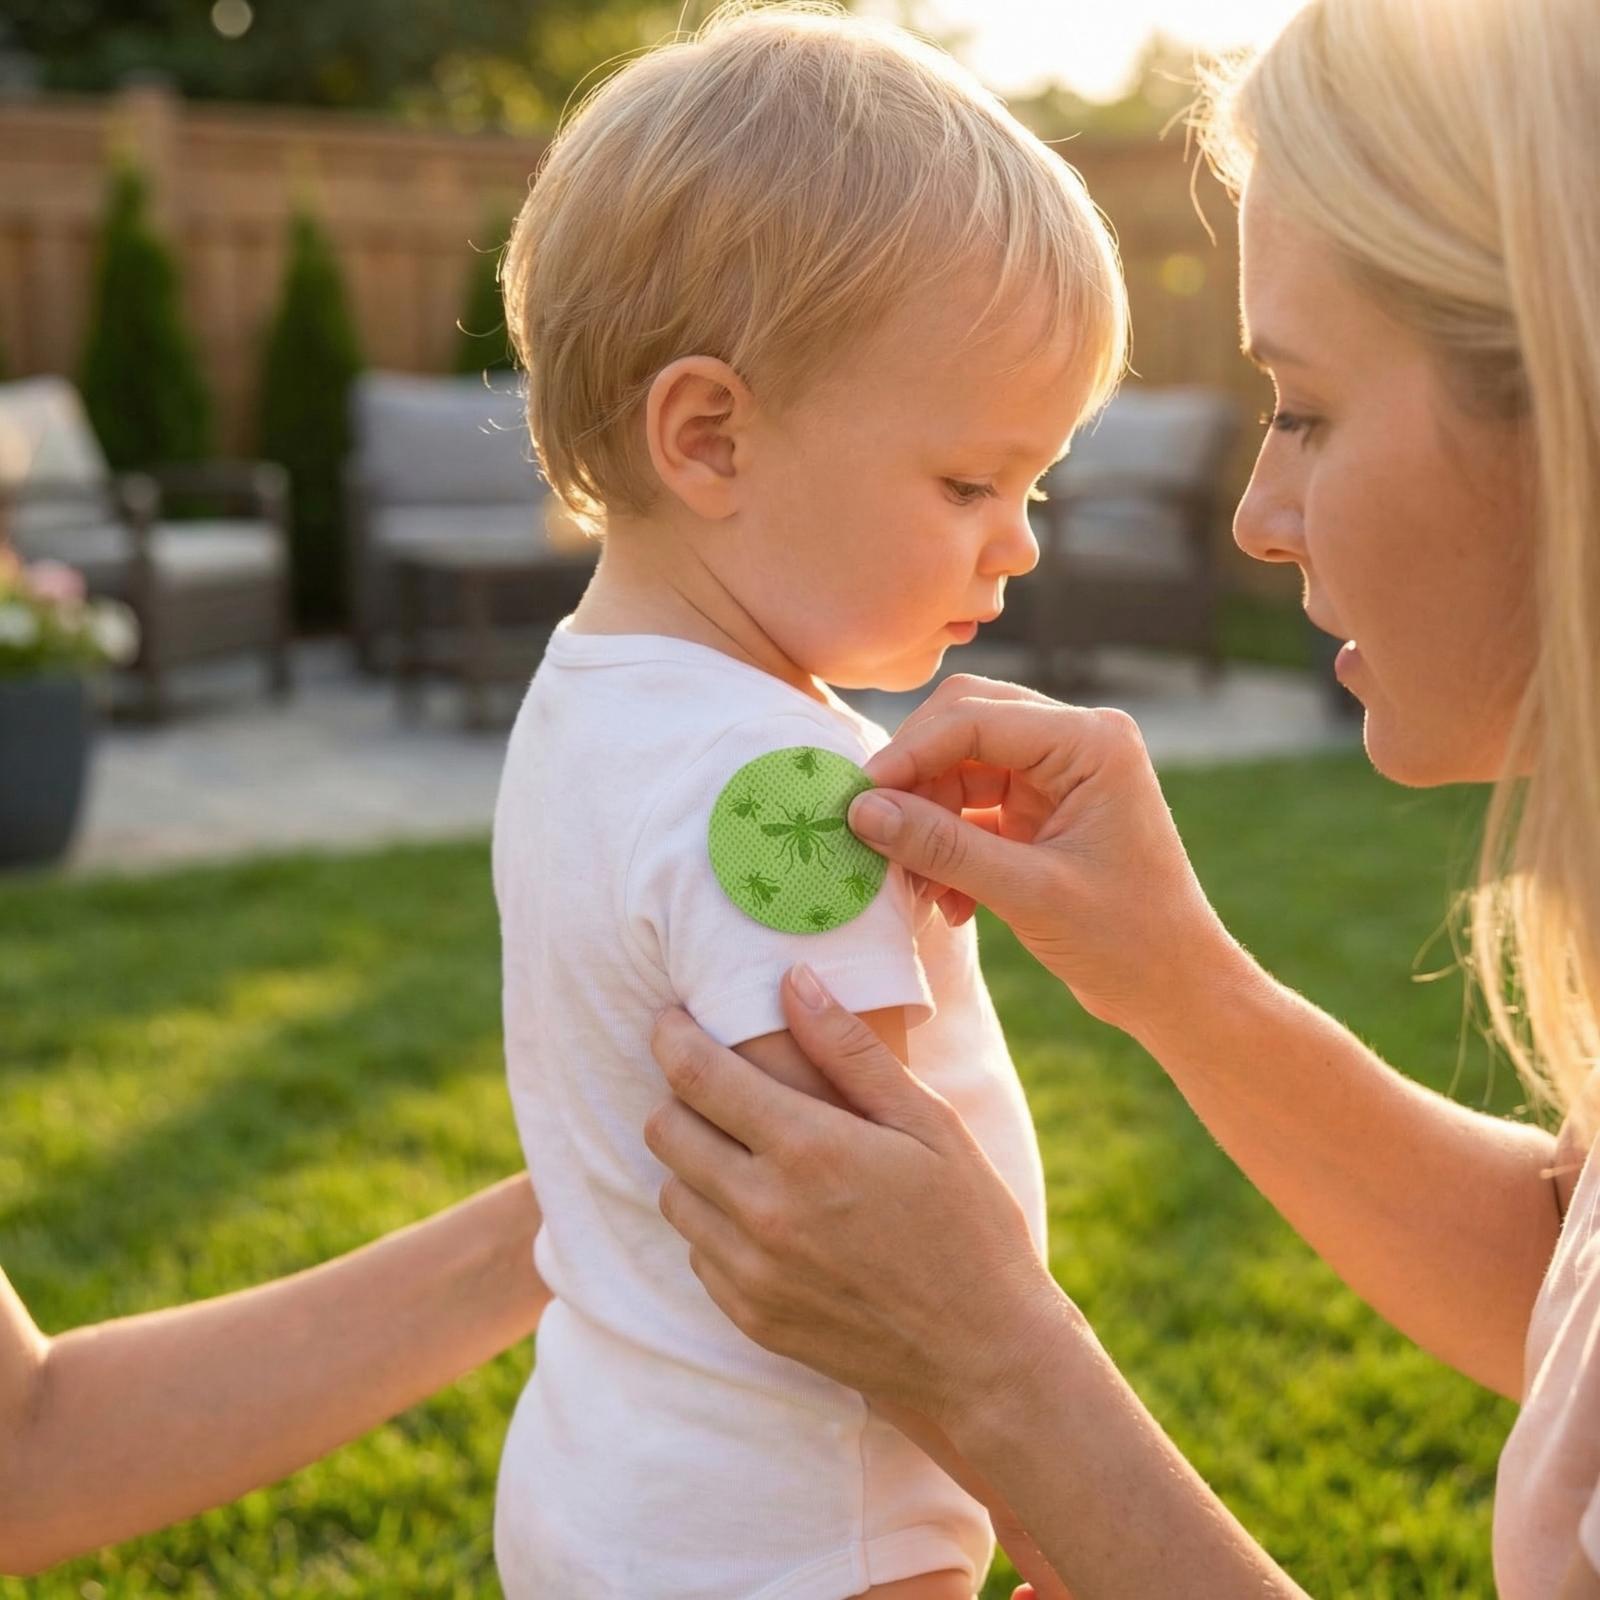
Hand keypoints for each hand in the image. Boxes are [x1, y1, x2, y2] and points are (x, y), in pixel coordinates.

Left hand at [644, 965, 1072, 1427]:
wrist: (983, 1357)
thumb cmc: (971, 1225)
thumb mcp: (929, 1123)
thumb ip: (851, 1051)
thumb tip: (792, 981)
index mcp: (809, 1149)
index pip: (696, 1074)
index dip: (671, 1035)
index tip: (672, 1019)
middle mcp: (764, 1210)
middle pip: (664, 1128)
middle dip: (680, 1093)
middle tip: (718, 1084)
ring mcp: (751, 1271)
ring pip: (671, 1189)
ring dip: (695, 1159)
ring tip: (748, 1149)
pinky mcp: (749, 1315)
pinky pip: (696, 1249)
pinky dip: (715, 1220)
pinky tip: (769, 1212)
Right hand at [850, 674, 1244, 1036]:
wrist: (1175, 989)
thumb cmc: (1126, 941)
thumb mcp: (1027, 893)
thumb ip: (943, 847)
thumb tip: (862, 810)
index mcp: (1092, 741)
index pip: (975, 718)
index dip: (909, 753)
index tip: (857, 798)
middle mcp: (1077, 740)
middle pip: (963, 723)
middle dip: (914, 777)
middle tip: (870, 827)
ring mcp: (1059, 772)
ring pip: (960, 765)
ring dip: (926, 820)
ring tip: (912, 883)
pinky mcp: (1042, 806)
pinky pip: (972, 803)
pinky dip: (948, 844)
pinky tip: (945, 900)